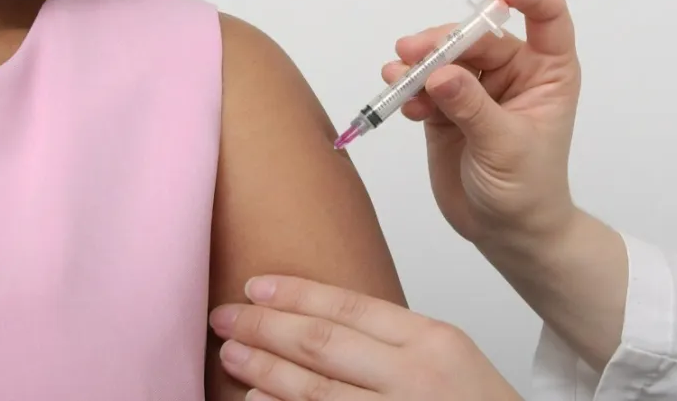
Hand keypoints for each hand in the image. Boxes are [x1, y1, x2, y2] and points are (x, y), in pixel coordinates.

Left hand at [211, 276, 521, 400]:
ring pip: (315, 393)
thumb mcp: (450, 357)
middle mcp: (416, 379)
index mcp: (434, 342)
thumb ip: (395, 340)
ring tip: (232, 356)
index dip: (296, 295)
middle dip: (266, 327)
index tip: (256, 287)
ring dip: (265, 373)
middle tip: (225, 317)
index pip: (350, 306)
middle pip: (323, 344)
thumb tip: (321, 321)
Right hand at [385, 0, 581, 253]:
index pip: (547, 16)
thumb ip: (473, 108)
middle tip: (410, 53)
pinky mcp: (448, 108)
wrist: (506, 232)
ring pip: (446, 58)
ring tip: (396, 76)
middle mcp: (515, 72)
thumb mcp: (506, 149)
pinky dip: (410, 90)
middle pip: (478, 38)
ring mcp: (479, 89)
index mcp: (548, 72)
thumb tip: (440, 73)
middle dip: (443, 42)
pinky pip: (425, 86)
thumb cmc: (527, 190)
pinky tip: (403, 104)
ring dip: (419, 64)